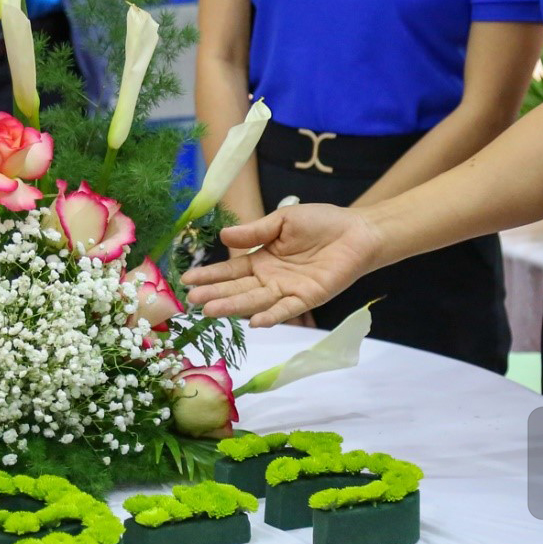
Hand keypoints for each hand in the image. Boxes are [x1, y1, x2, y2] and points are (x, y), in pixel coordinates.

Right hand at [182, 204, 378, 326]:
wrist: (357, 230)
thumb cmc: (321, 223)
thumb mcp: (282, 221)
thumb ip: (255, 231)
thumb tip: (223, 236)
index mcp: (262, 259)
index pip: (230, 270)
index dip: (209, 275)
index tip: (186, 281)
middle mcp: (270, 279)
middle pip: (238, 288)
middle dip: (215, 294)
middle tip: (192, 300)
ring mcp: (288, 291)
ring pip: (256, 301)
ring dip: (234, 307)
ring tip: (210, 311)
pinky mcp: (308, 298)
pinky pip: (286, 309)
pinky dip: (271, 316)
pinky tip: (254, 321)